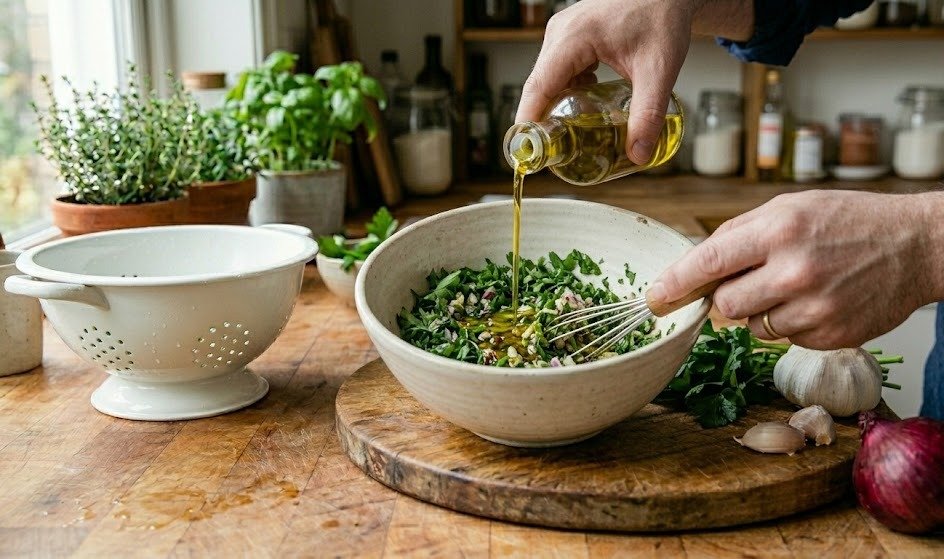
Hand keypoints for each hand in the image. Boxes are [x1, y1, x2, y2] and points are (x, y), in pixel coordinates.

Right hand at [516, 0, 752, 164]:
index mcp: (573, 38)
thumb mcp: (658, 69)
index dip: (529, 122)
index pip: (538, 87)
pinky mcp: (569, 39)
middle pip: (538, 87)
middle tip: (553, 155)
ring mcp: (562, 35)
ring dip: (555, 108)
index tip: (527, 152)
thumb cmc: (662, 14)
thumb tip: (638, 153)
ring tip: (567, 138)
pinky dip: (565, 93)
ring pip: (547, 80)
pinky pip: (558, 72)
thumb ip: (648, 113)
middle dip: (542, 122)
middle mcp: (560, 34)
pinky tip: (583, 109)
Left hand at [649, 190, 941, 348]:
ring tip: (797, 284)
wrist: (916, 246)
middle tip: (757, 277)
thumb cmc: (849, 221)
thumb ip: (739, 234)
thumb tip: (694, 264)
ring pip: (751, 326)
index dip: (674, 284)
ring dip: (761, 310)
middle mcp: (793, 270)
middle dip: (729, 294)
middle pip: (724, 303)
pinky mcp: (830, 336)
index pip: (708, 261)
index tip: (653, 299)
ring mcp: (813, 308)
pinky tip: (817, 300)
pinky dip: (791, 324)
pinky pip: (783, 339)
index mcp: (778, 229)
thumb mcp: (790, 207)